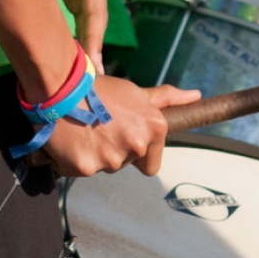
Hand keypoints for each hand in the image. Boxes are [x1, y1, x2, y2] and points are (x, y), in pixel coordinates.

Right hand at [42, 76, 200, 177]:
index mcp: (153, 129)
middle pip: (124, 164)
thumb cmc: (101, 87)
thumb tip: (195, 96)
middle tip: (98, 127)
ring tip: (83, 129)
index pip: (151, 165)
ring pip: (102, 167)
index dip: (137, 154)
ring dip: (94, 154)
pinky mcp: (86, 168)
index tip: (122, 137)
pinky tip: (70, 138)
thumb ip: (166, 99)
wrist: (62, 86)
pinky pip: (80, 171)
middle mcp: (136, 145)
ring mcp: (111, 159)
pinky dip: (74, 159)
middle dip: (113, 150)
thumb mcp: (136, 92)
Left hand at [44, 0, 108, 68]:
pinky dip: (76, 27)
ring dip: (85, 41)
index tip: (92, 66)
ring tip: (81, 70)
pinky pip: (78, 9)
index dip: (93, 41)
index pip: (96, 14)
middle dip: (92, 49)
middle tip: (90, 81)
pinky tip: (68, 43)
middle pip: (95, 21)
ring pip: (87, 17)